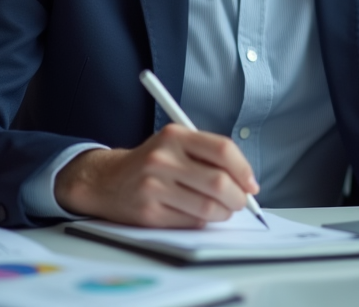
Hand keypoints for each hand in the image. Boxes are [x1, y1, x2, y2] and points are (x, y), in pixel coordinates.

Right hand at [54, 124, 258, 226]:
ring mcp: (154, 187)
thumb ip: (208, 155)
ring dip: (223, 213)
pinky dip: (202, 222)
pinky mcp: (149, 213)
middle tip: (240, 202)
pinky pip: (190, 222)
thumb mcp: (175, 144)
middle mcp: (163, 158)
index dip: (243, 169)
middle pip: (218, 182)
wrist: (106, 180)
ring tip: (221, 210)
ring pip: (207, 207)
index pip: (222, 150)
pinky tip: (196, 214)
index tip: (251, 184)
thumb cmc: (151, 163)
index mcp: (175, 135)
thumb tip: (246, 181)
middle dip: (238, 197)